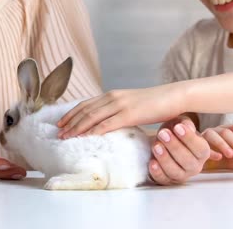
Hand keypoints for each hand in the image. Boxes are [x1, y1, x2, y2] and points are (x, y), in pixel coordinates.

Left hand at [58, 84, 184, 137]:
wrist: (174, 96)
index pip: (87, 104)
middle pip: (85, 110)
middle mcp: (113, 97)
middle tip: (58, 132)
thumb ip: (120, 110)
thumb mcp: (133, 104)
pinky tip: (84, 137)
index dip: (72, 113)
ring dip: (76, 127)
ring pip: (92, 117)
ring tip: (65, 137)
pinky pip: (107, 124)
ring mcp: (121, 104)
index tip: (61, 122)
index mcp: (113, 94)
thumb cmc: (156, 103)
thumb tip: (111, 121)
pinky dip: (93, 131)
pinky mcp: (129, 114)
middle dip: (69, 122)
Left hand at [148, 115, 209, 184]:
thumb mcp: (180, 124)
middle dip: (174, 147)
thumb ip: (185, 124)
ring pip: (175, 172)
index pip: (201, 149)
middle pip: (188, 161)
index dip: (189, 138)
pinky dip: (157, 172)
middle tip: (163, 134)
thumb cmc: (174, 132)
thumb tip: (188, 127)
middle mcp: (195, 166)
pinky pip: (163, 179)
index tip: (177, 127)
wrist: (162, 141)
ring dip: (165, 159)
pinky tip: (152, 162)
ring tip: (156, 146)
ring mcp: (182, 175)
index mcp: (202, 152)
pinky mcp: (168, 180)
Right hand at [202, 124, 232, 169]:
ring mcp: (204, 137)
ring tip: (230, 154)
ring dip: (223, 144)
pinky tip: (218, 157)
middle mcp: (215, 131)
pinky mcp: (196, 145)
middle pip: (226, 131)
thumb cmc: (223, 162)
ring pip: (212, 134)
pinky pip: (201, 145)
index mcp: (227, 131)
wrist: (208, 171)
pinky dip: (211, 151)